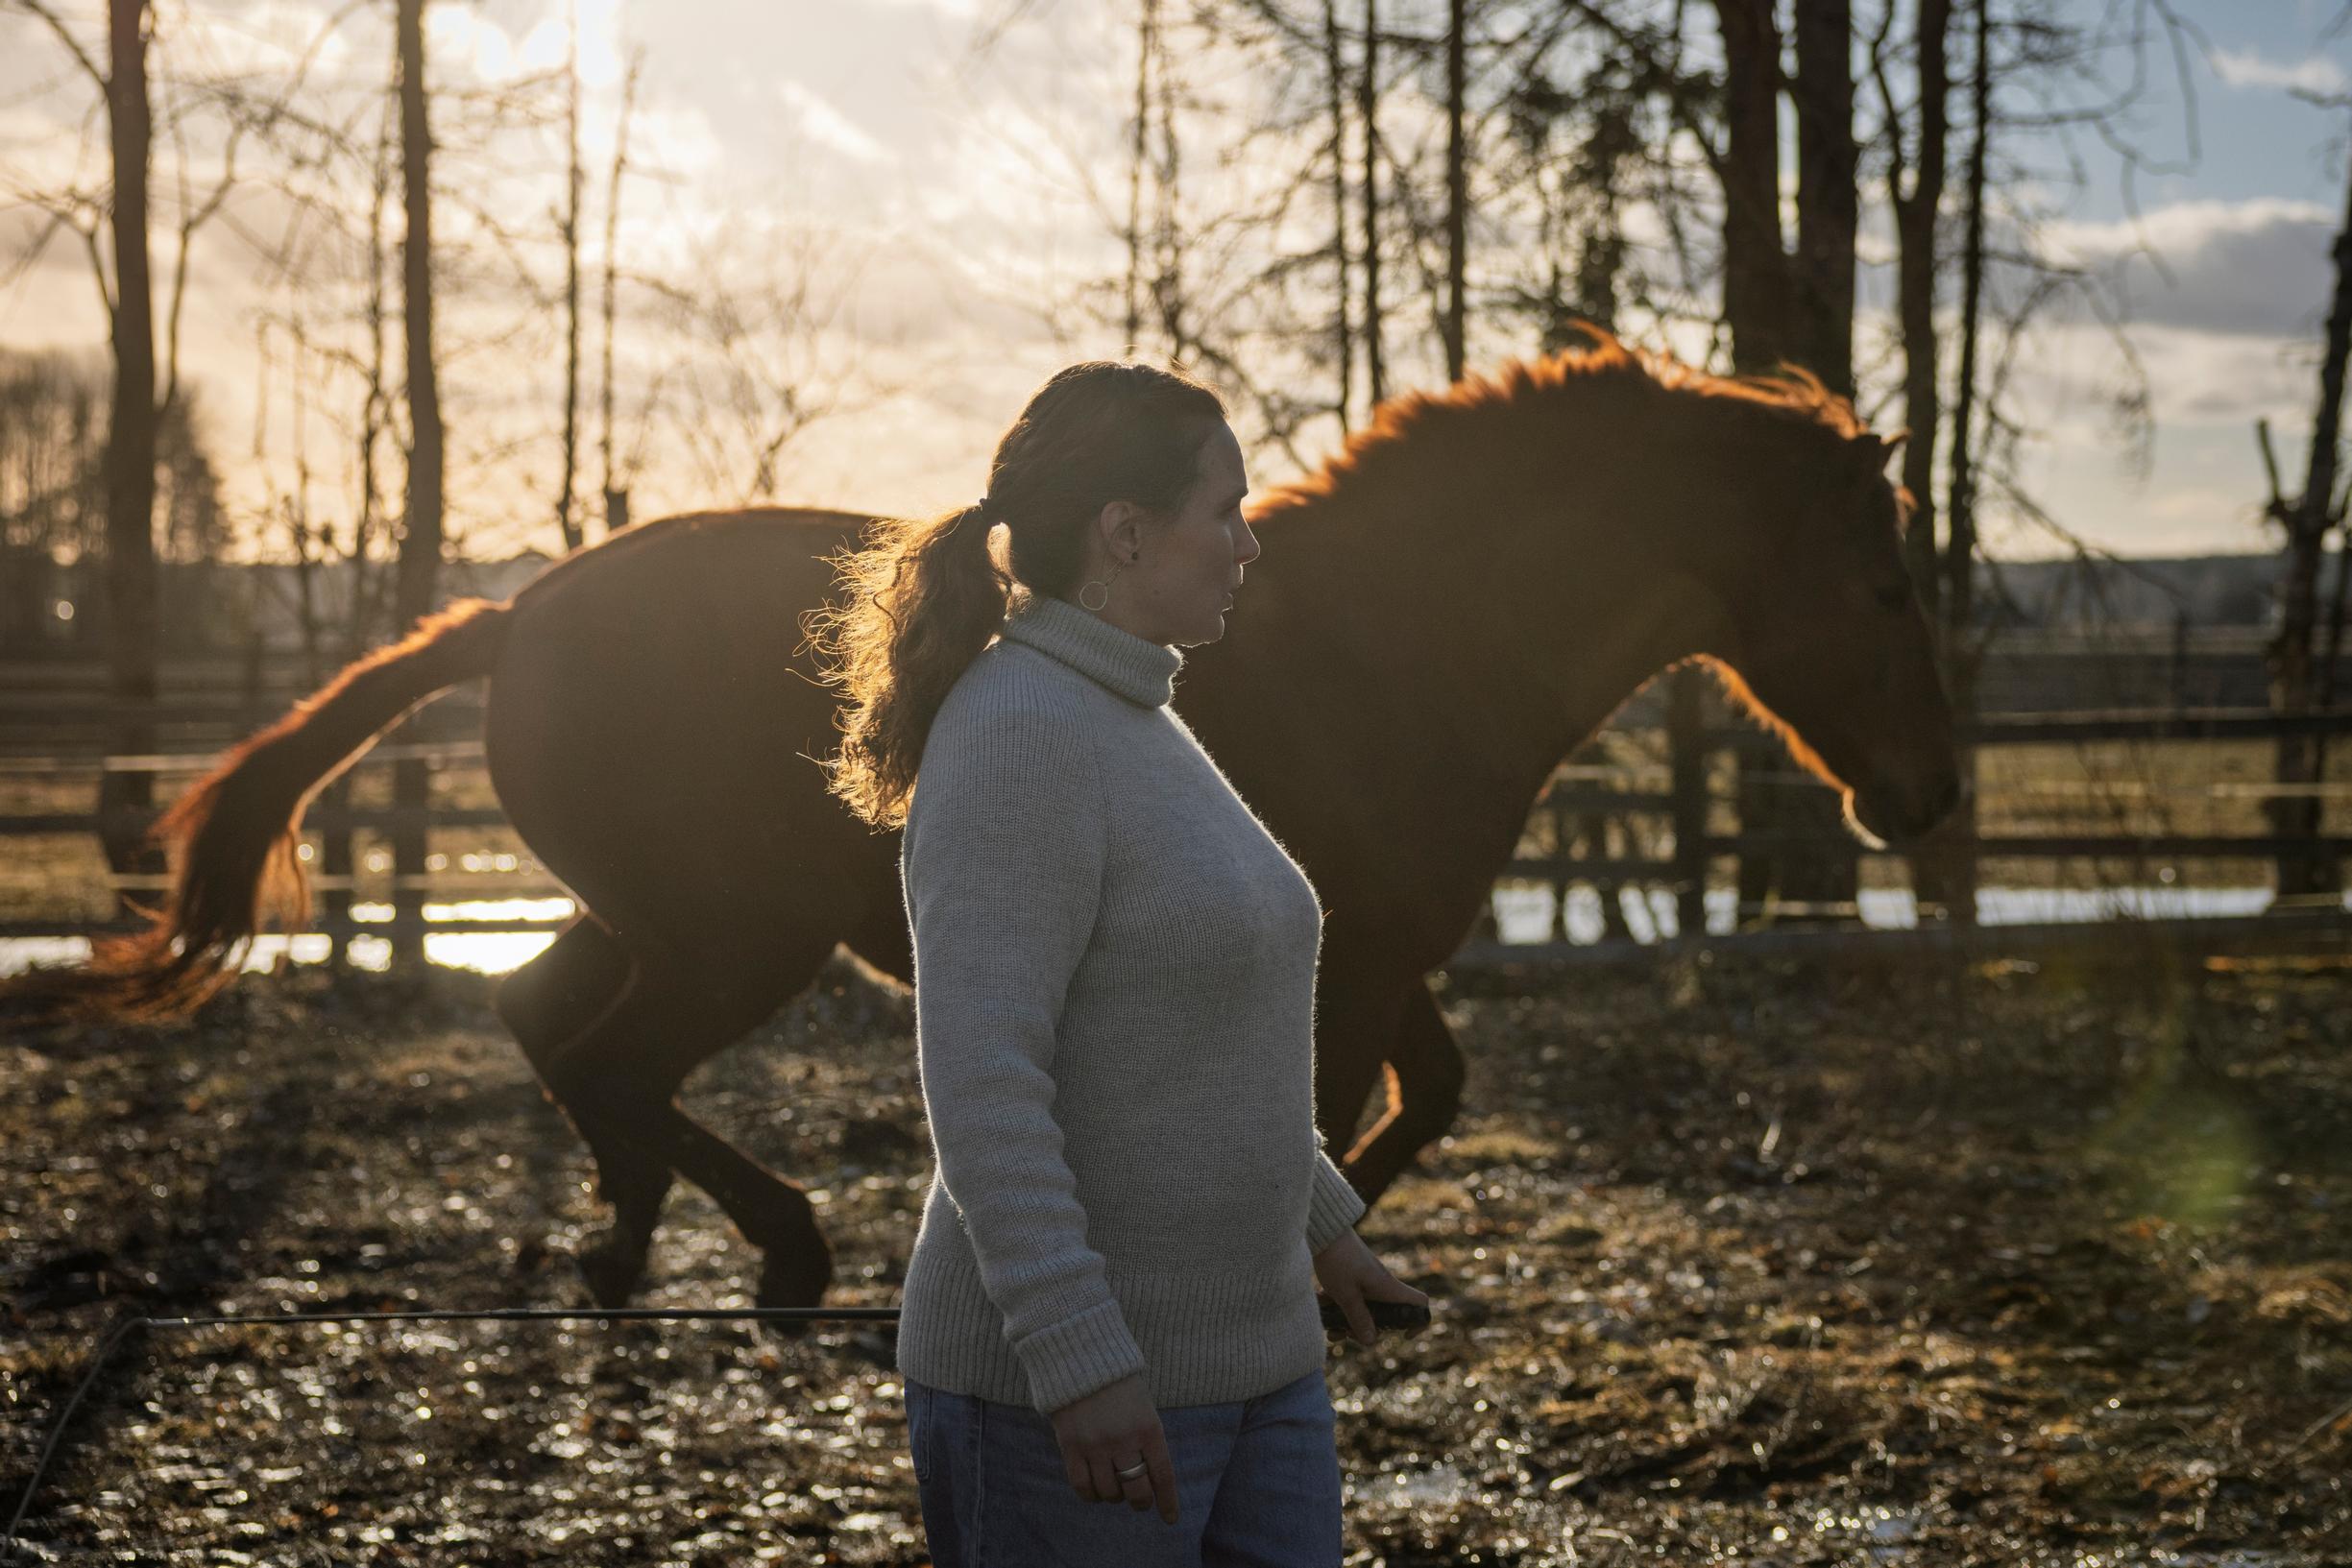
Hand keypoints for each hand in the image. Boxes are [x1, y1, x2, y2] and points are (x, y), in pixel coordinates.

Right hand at [1045, 1371, 1178, 1522]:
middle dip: (1141, 1502)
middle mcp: (1124, 1439)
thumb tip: (1151, 1479)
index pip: (1163, 1475)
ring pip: (1109, 1492)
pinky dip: (1091, 1495)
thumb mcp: (1144, 1407)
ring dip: (1115, 1497)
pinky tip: (1095, 1491)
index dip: (1168, 1501)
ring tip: (1115, 1488)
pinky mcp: (1071, 1446)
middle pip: (1137, 1490)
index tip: (1170, 1519)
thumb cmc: (1118, 1385)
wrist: (1081, 1359)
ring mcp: (1096, 1445)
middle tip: (1140, 1502)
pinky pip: (1082, 1487)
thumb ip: (1148, 1441)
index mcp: (1149, 1427)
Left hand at [1313, 1228, 1428, 1347]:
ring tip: (1329, 1327)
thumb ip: (1358, 1318)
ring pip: (1364, 1309)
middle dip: (1367, 1329)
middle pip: (1386, 1316)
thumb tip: (1371, 1342)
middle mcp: (1381, 1285)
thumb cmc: (1337, 1259)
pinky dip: (1338, 1305)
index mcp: (1388, 1288)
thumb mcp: (1346, 1294)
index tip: (1404, 1334)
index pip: (1419, 1303)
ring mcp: (1367, 1281)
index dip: (1419, 1321)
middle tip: (1346, 1332)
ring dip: (1347, 1321)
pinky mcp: (1352, 1277)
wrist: (1323, 1228)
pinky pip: (1350, 1298)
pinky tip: (1321, 1303)